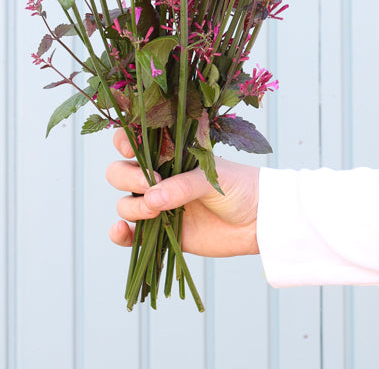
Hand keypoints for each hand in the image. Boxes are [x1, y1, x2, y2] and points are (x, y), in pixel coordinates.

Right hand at [106, 129, 259, 257]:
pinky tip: (120, 232)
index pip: (135, 141)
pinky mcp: (161, 233)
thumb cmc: (239, 187)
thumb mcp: (212, 178)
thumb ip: (182, 186)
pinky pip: (132, 236)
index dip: (124, 142)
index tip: (131, 150)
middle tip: (151, 184)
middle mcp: (158, 178)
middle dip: (127, 178)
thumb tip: (152, 197)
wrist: (258, 221)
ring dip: (133, 207)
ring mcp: (158, 205)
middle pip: (119, 173)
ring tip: (156, 212)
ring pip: (125, 204)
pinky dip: (120, 235)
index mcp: (169, 154)